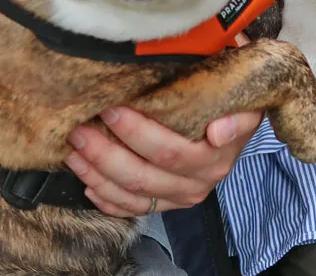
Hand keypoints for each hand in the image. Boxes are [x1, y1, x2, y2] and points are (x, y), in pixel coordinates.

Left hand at [65, 107, 262, 217]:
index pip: (168, 151)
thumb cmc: (230, 107)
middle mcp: (195, 185)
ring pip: (130, 194)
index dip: (136, 133)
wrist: (235, 126)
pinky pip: (130, 210)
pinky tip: (86, 183)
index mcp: (212, 161)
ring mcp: (177, 198)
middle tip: (79, 130)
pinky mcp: (164, 205)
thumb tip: (218, 132)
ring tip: (72, 151)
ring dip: (96, 174)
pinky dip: (105, 199)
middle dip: (104, 153)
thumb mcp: (243, 106)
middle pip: (141, 176)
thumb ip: (237, 119)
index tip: (110, 109)